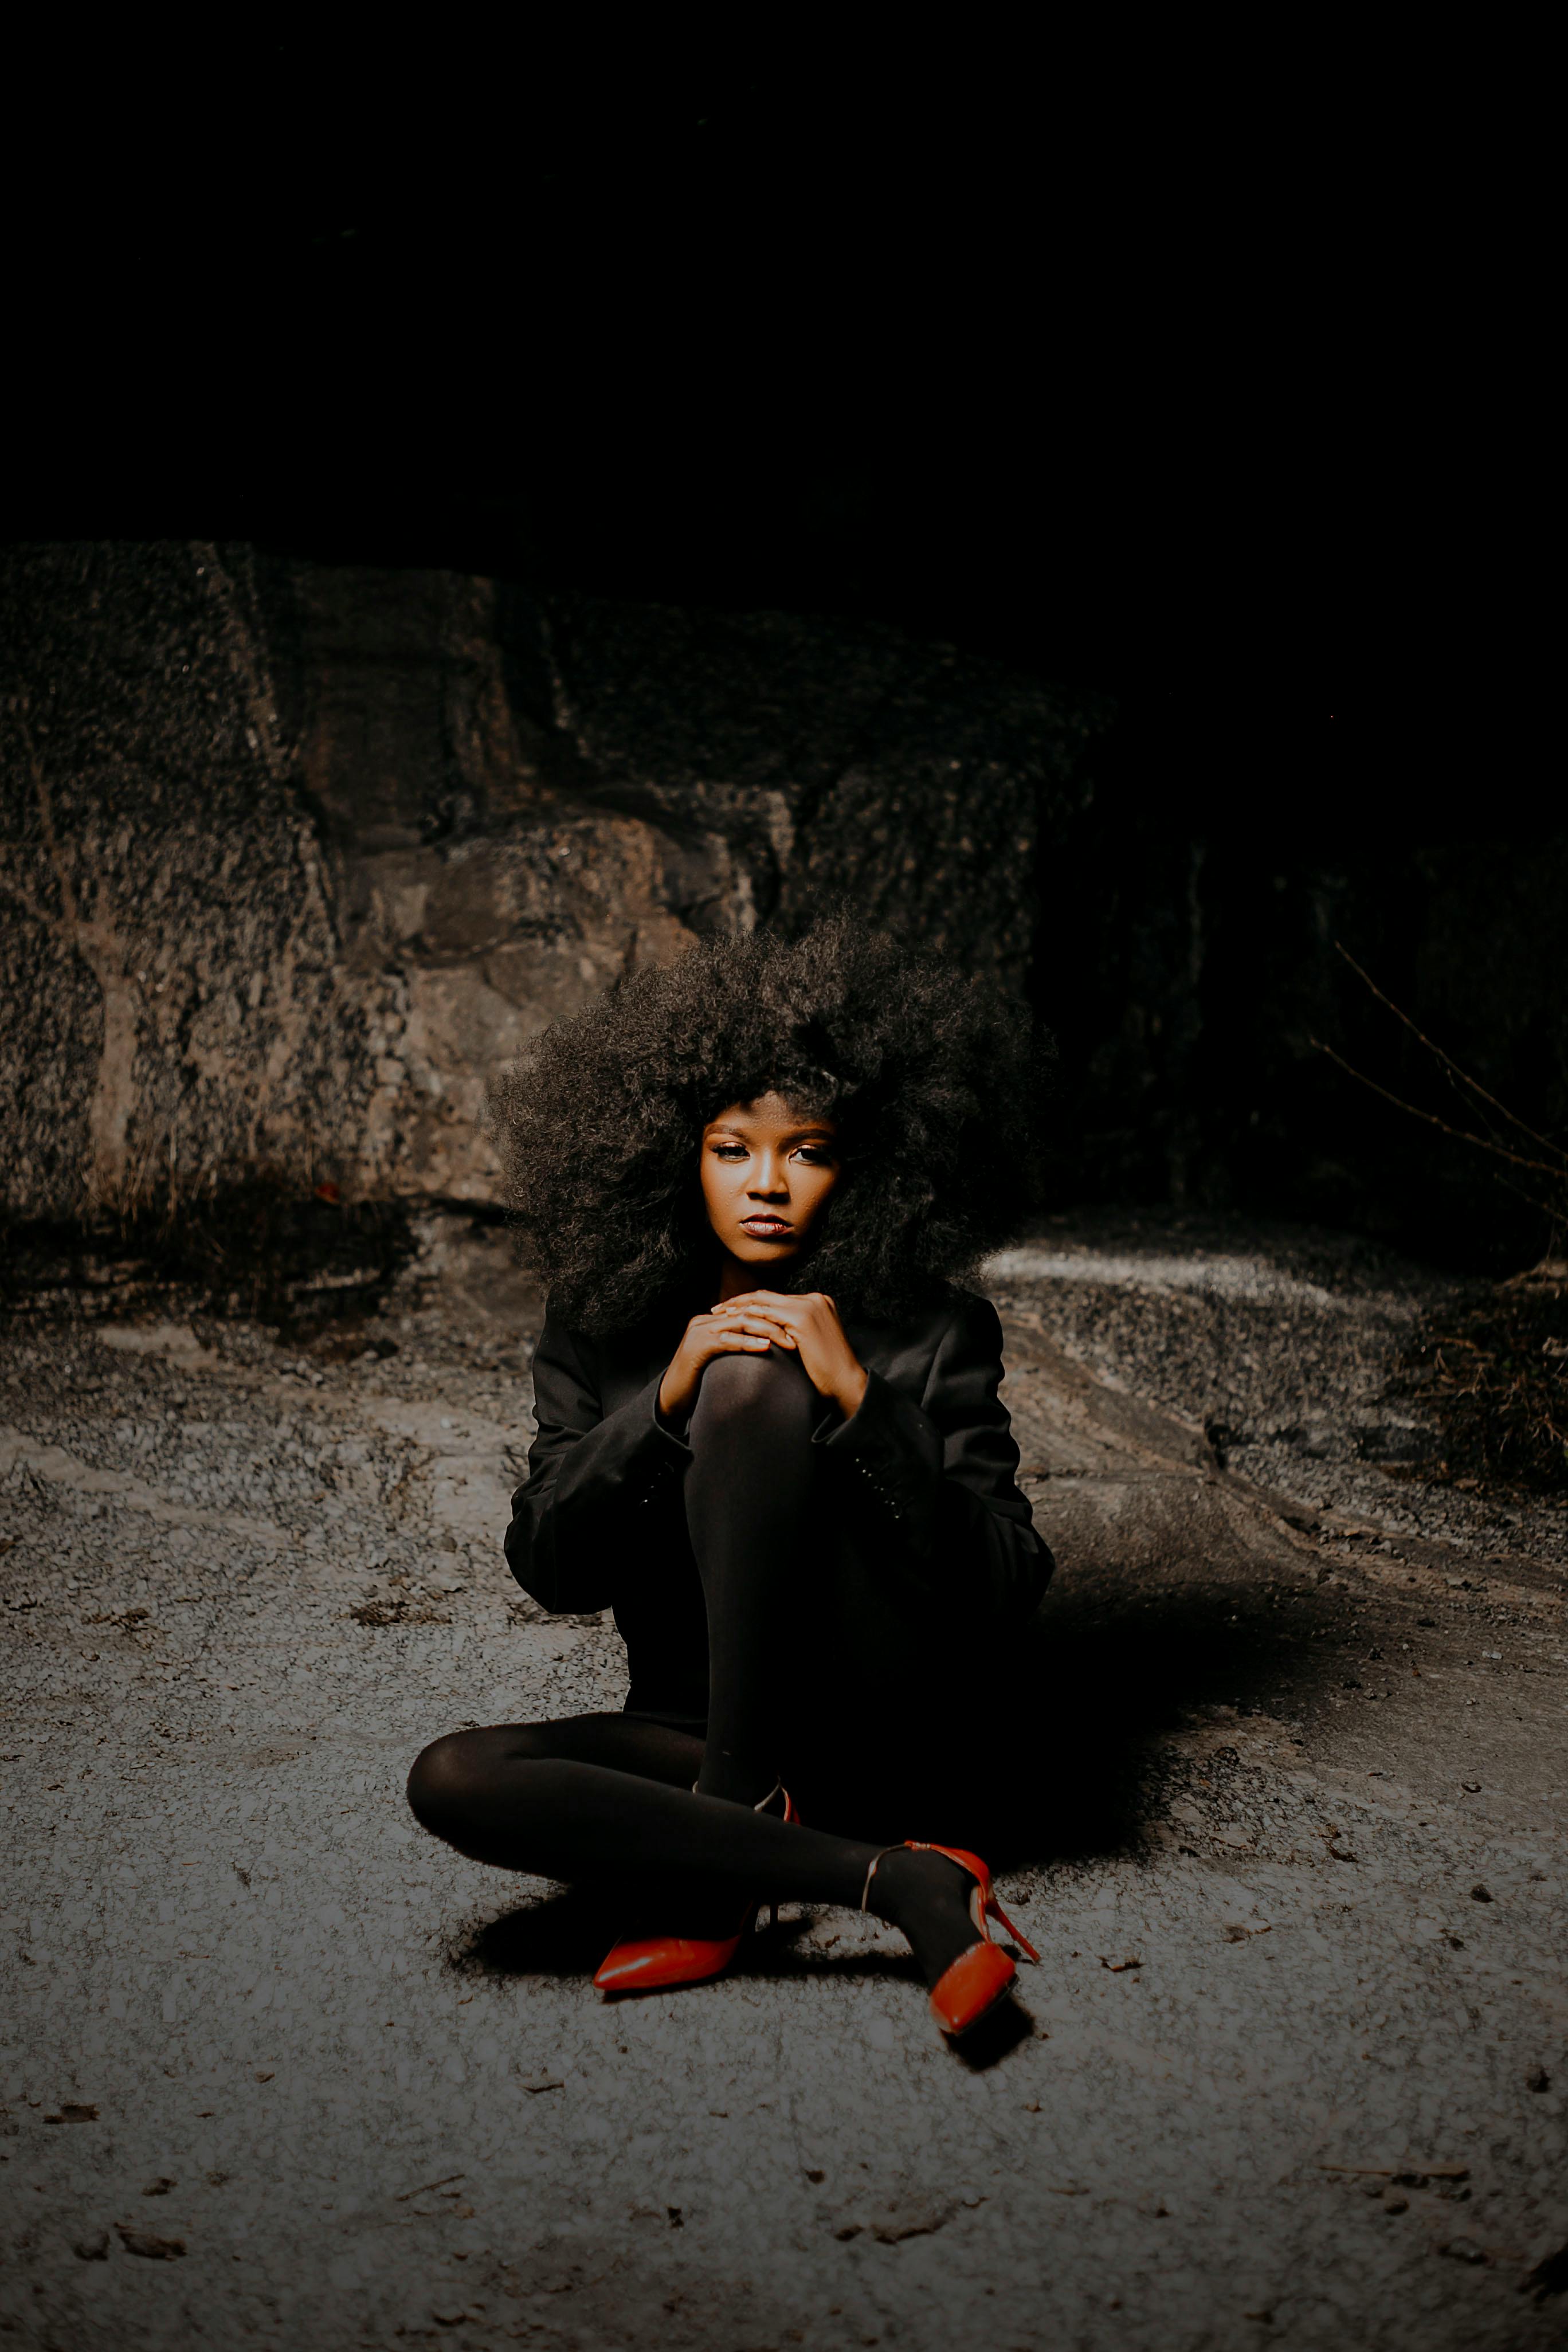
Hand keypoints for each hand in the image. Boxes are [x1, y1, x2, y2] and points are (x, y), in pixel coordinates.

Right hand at [658, 1299, 796, 1420]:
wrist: (672, 1397)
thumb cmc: (701, 1381)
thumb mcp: (725, 1359)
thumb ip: (741, 1346)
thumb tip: (772, 1345)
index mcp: (715, 1320)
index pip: (750, 1311)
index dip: (775, 1318)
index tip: (799, 1329)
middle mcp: (706, 1320)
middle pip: (748, 1313)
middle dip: (776, 1323)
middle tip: (799, 1336)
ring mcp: (700, 1331)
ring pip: (740, 1322)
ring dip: (768, 1331)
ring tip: (788, 1341)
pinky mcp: (697, 1346)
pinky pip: (726, 1339)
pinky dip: (747, 1342)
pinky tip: (764, 1347)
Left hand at [712, 1290, 867, 1419]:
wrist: (845, 1382)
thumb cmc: (828, 1370)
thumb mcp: (810, 1342)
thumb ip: (793, 1330)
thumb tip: (770, 1330)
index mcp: (818, 1302)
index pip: (776, 1298)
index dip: (752, 1302)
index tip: (732, 1310)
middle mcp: (814, 1299)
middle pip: (767, 1295)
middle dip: (739, 1301)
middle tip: (718, 1309)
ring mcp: (809, 1306)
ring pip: (763, 1301)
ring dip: (738, 1308)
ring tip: (719, 1316)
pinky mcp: (802, 1319)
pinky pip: (766, 1315)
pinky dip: (747, 1318)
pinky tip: (732, 1325)